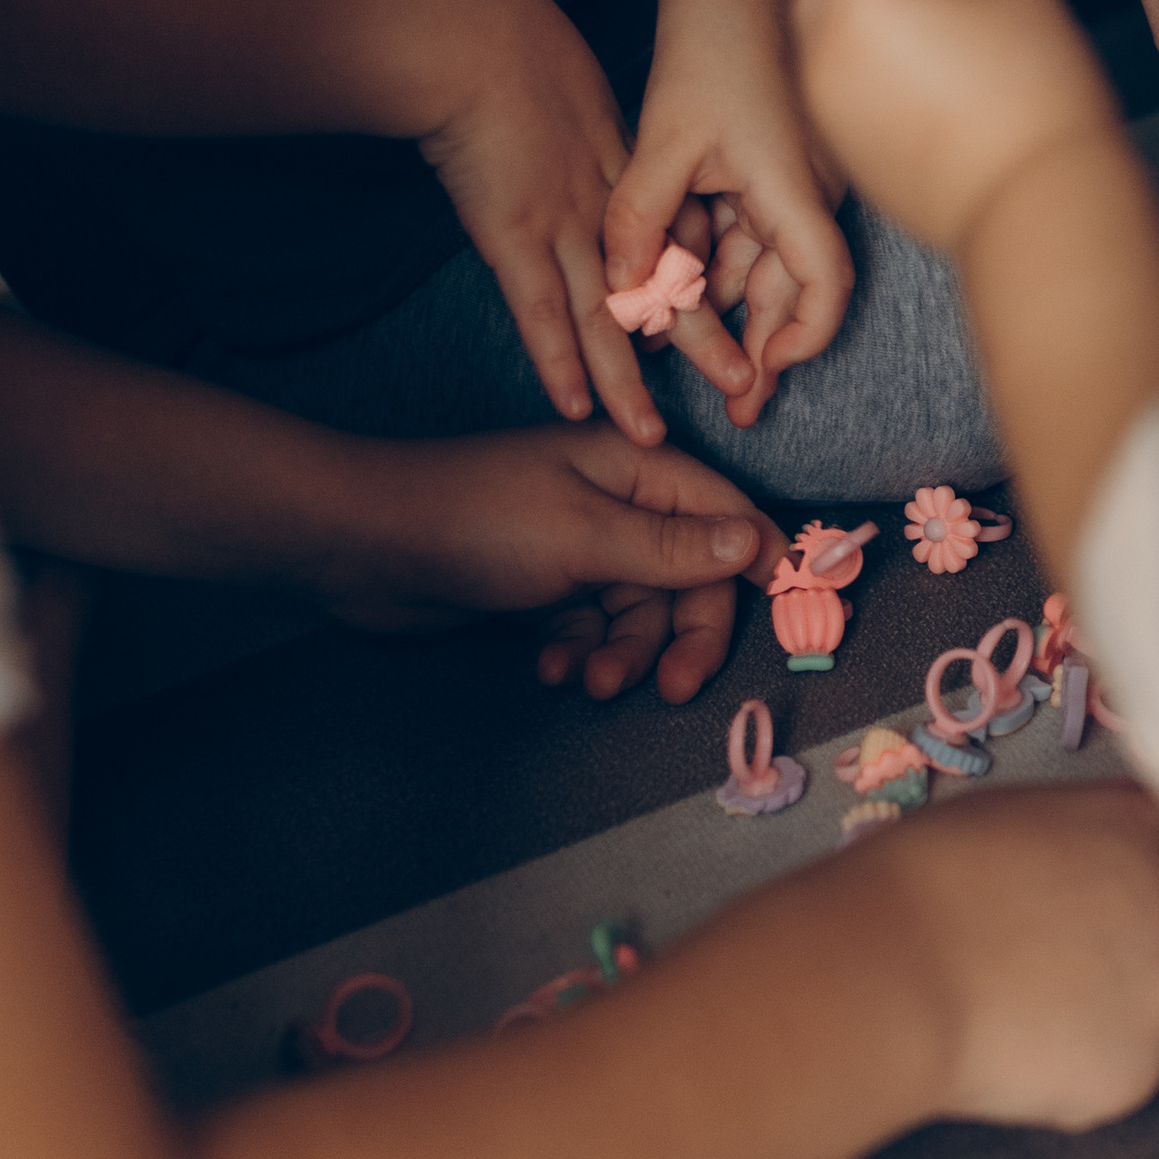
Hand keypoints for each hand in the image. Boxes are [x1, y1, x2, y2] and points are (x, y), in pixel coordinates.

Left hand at [322, 422, 784, 704]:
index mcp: (635, 470)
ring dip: (624, 655)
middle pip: (689, 579)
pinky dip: (579, 654)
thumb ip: (672, 549)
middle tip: (675, 688)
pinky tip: (550, 670)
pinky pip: (592, 631)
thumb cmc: (475, 521)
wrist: (365, 546)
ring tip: (588, 682)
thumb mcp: (585, 536)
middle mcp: (616, 506)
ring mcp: (579, 550)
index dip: (761, 565)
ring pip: (640, 615)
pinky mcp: (544, 590)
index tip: (793, 615)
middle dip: (684, 635)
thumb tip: (757, 545)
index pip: (726, 516)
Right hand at [418, 0, 719, 451]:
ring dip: (630, 380)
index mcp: (621, 178)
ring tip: (654, 433)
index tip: (728, 326)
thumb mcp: (571, 100)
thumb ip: (586, 146)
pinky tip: (578, 406)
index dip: (702, 289)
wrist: (478, 40)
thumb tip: (586, 168)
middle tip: (744, 386)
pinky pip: (543, 313)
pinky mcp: (514, 236)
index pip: (677, 246)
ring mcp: (561, 227)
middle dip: (702, 344)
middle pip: (663, 290)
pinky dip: (561, 362)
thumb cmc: (515, 58)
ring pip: (607, 318)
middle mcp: (601, 212)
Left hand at [605, 0, 854, 429]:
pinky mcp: (777, 170)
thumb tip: (620, 293)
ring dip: (732, 306)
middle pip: (796, 289)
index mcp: (795, 186)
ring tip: (693, 355)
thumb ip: (640, 219)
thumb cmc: (712, 45)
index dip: (805, 338)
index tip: (765, 371)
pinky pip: (753, 232)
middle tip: (738, 405)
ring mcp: (796, 182)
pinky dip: (722, 262)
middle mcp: (808, 191)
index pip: (826, 284)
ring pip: (766, 264)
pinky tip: (683, 286)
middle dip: (764, 349)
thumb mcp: (663, 139)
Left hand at [793, 0, 1119, 263]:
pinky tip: (946, 95)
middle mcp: (820, 44)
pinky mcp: (842, 151)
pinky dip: (878, 73)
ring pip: (835, 30)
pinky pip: (844, 86)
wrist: (1034, 208)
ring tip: (959, 46)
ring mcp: (823, 103)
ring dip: (883, 18)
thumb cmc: (1032, 94)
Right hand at [884, 783, 1158, 1129]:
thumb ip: (1084, 841)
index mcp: (1144, 828)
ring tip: (1012, 1003)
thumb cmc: (921, 882)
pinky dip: (1068, 1066)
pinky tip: (1008, 1048)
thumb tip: (1091, 869)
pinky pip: (1110, 1069)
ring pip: (1146, 1008)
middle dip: (1131, 944)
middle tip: (1055, 955)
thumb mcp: (1015, 819)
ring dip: (1097, 1008)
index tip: (1107, 893)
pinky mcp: (1138, 1073)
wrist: (888, 975)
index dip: (1142, 874)